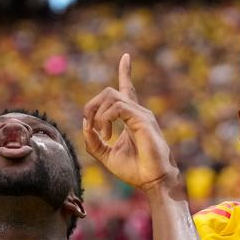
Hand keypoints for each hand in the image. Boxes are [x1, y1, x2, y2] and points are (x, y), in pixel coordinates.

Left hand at [82, 54, 179, 191]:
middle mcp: (137, 112)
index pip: (127, 88)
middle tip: (92, 129)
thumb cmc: (135, 170)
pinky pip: (118, 107)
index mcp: (131, 117)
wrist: (154, 182)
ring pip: (111, 96)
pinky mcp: (143, 120)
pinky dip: (106, 118)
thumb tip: (85, 126)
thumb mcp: (106, 155)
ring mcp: (141, 114)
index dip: (125, 72)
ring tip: (103, 136)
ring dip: (98, 116)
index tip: (126, 57)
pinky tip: (108, 134)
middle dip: (92, 106)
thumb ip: (93, 141)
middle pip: (109, 92)